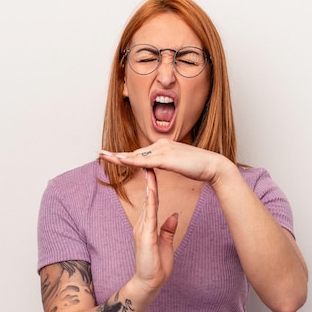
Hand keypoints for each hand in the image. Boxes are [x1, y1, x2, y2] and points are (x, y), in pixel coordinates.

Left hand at [98, 139, 230, 183]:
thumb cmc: (198, 167)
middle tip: (99, 153)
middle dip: (115, 154)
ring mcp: (163, 151)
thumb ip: (165, 163)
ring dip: (118, 156)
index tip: (111, 156)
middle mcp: (161, 145)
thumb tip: (156, 165)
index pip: (139, 153)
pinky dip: (131, 161)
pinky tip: (119, 160)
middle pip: (133, 152)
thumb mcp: (177, 164)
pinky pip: (144, 161)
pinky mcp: (166, 159)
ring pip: (135, 155)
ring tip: (102, 156)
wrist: (213, 165)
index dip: (124, 156)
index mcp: (163, 146)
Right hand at [132, 168, 178, 292]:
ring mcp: (141, 229)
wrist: (149, 282)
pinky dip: (151, 201)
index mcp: (147, 224)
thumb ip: (168, 229)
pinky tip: (153, 190)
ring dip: (148, 184)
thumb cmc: (156, 265)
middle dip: (146, 177)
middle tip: (147, 158)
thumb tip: (174, 216)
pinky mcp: (144, 236)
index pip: (152, 199)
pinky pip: (149, 215)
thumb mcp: (165, 243)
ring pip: (147, 201)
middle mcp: (142, 223)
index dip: (153, 183)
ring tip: (149, 166)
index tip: (156, 168)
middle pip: (147, 196)